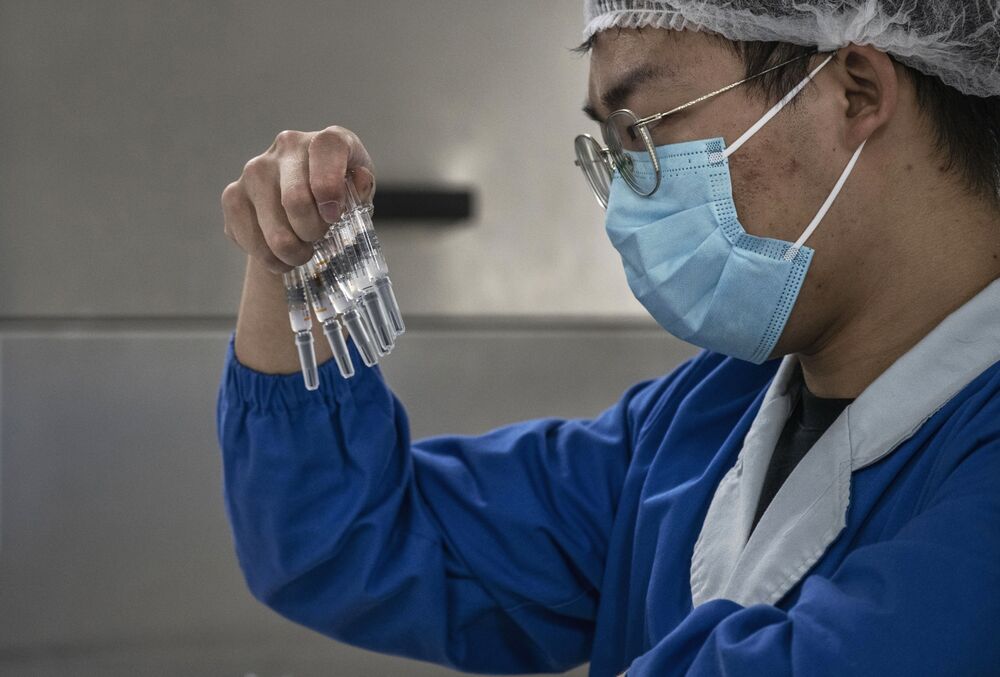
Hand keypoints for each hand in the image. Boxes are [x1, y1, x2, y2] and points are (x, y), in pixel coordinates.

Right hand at [221, 126, 376, 273]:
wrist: (303, 205)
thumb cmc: (340, 198)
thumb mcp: (360, 194)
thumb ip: (361, 190)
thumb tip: (359, 180)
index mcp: (327, 140)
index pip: (326, 149)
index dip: (330, 188)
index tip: (333, 216)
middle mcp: (287, 145)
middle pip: (296, 201)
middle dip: (313, 234)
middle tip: (319, 240)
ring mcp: (254, 169)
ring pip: (275, 232)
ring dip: (294, 254)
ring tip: (303, 253)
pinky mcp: (233, 195)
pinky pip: (252, 242)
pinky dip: (271, 259)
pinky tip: (281, 255)